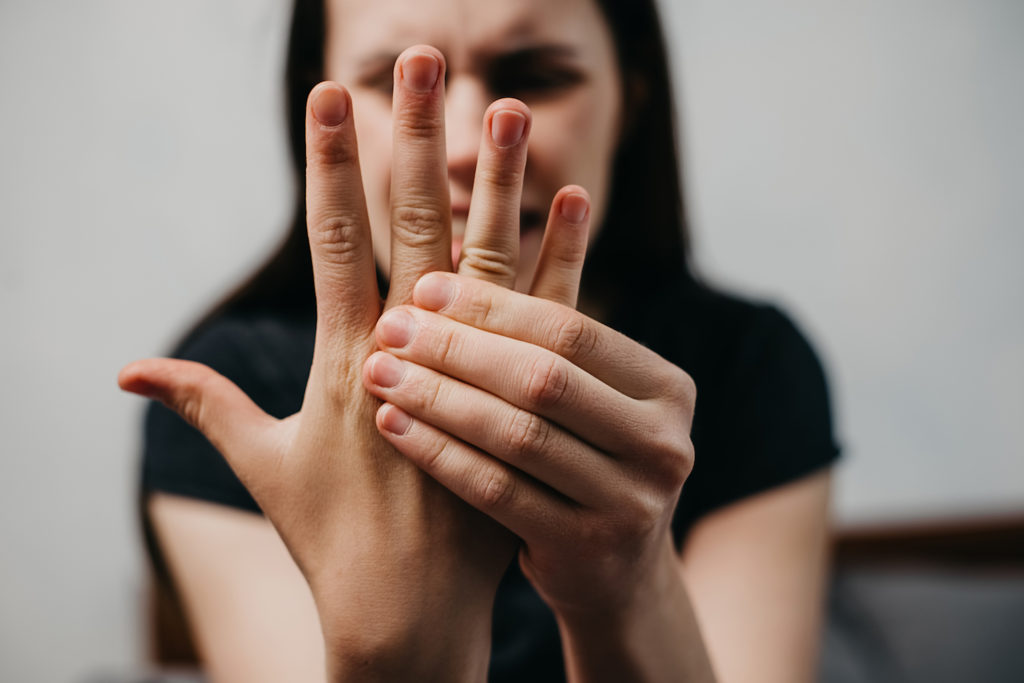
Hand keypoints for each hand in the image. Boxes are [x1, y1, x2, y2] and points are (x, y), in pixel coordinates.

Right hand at [119, 45, 585, 679]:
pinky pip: (548, 318)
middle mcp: (408, 355)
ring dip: (499, 183)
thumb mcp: (261, 465)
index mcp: (344, 359)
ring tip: (510, 110)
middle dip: (414, 141)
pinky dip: (563, 257)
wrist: (407, 612)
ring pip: (487, 261)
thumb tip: (128, 368)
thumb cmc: (329, 540)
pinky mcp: (516, 402)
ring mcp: (470, 377)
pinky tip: (576, 200)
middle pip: (413, 229)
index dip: (333, 165)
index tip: (335, 97)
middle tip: (422, 62)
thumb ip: (205, 403)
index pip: (337, 240)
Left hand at [363, 273, 696, 622]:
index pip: (570, 330)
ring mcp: (631, 502)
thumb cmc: (584, 463)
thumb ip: (543, 338)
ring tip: (381, 372)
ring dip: (438, 397)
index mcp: (668, 388)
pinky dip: (438, 452)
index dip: (492, 306)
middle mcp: (663, 443)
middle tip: (391, 328)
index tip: (423, 288)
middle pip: (544, 379)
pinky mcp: (586, 548)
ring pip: (517, 434)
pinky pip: (496, 489)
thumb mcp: (589, 399)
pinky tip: (393, 425)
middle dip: (457, 348)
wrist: (615, 572)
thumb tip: (457, 248)